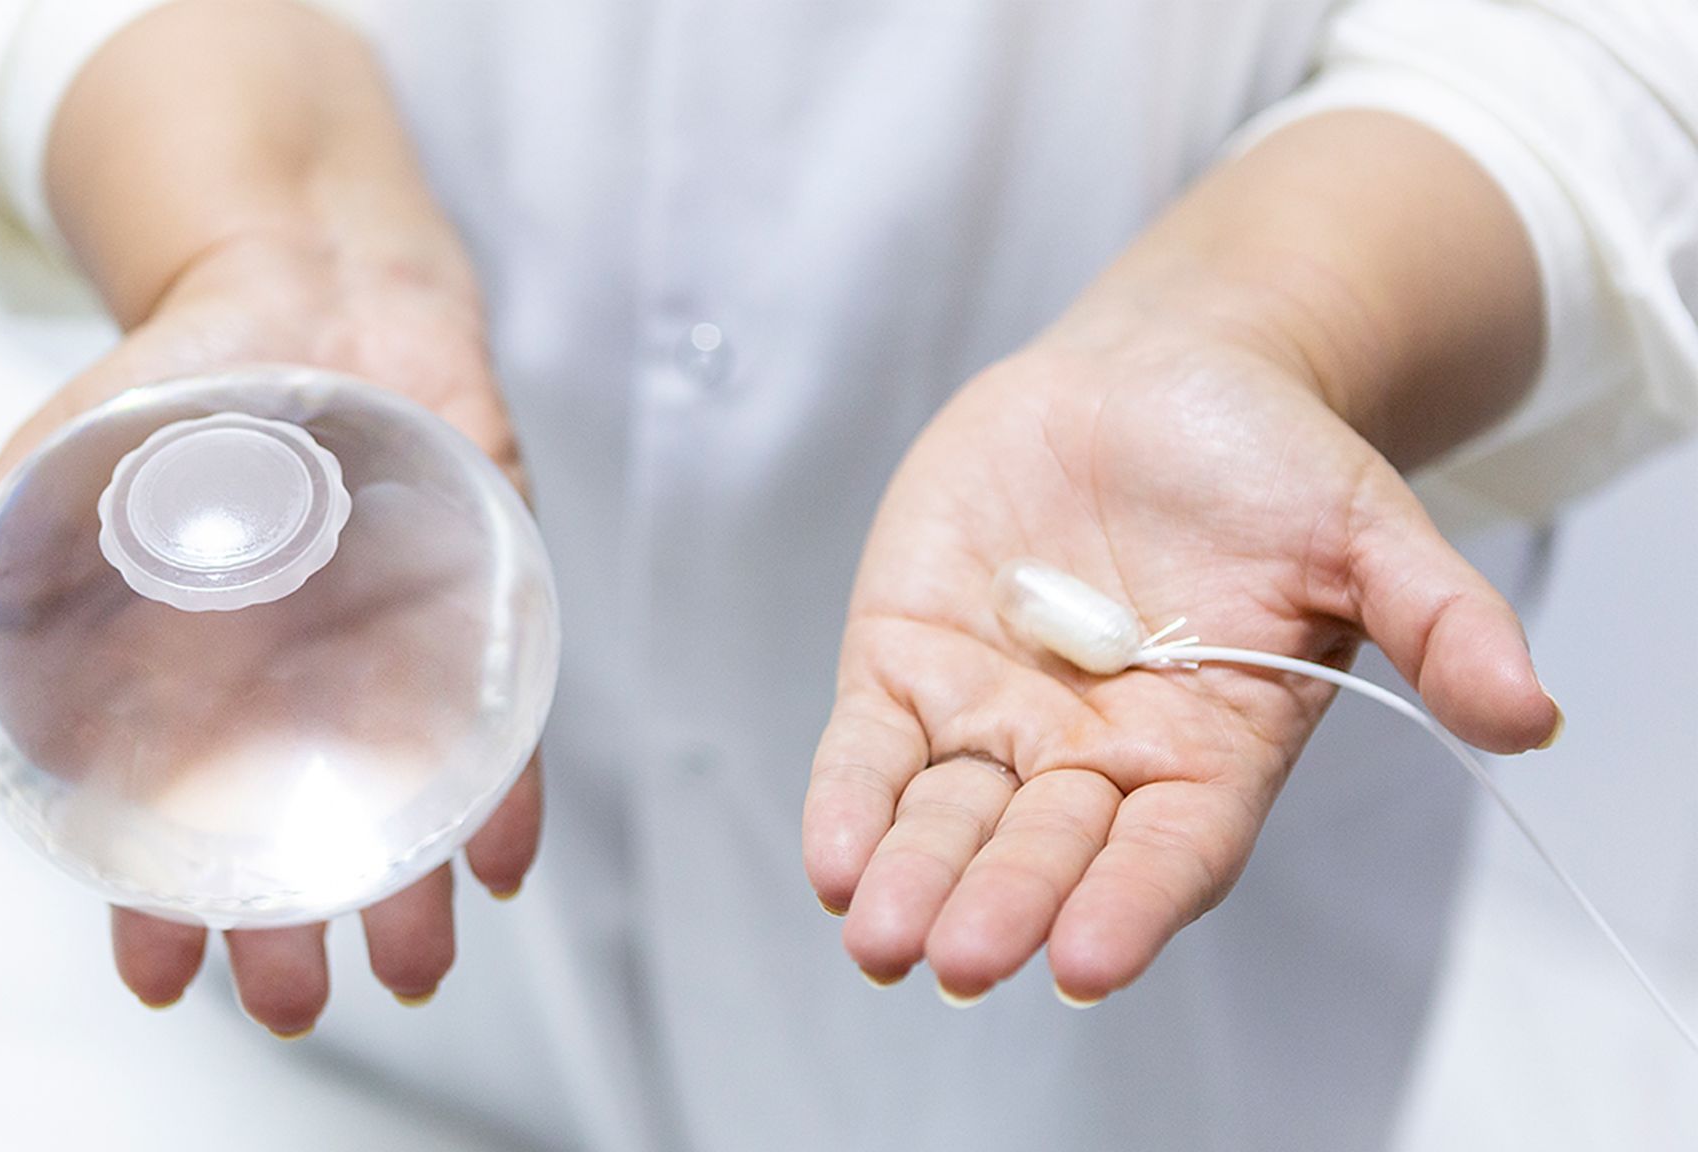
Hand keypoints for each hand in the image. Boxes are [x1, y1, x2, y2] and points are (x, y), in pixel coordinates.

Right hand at [0, 233, 539, 1035]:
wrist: (310, 281)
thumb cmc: (184, 384)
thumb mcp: (66, 453)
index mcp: (201, 678)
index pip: (182, 820)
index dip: (165, 907)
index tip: (158, 976)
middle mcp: (303, 685)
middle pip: (305, 834)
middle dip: (295, 931)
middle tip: (291, 1005)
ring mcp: (394, 649)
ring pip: (410, 799)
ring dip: (413, 892)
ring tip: (408, 966)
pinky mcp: (479, 597)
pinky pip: (503, 714)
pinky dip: (509, 787)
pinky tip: (503, 858)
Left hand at [801, 312, 1559, 1003]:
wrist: (1152, 374)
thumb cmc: (1267, 458)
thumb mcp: (1365, 524)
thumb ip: (1437, 617)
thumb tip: (1531, 716)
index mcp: (1205, 750)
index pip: (1166, 852)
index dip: (1129, 904)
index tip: (1087, 960)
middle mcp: (1091, 755)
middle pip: (1043, 851)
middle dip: (1001, 903)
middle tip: (959, 960)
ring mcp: (993, 716)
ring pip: (945, 818)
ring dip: (912, 879)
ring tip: (879, 938)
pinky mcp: (908, 662)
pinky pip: (870, 750)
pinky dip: (849, 803)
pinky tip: (831, 862)